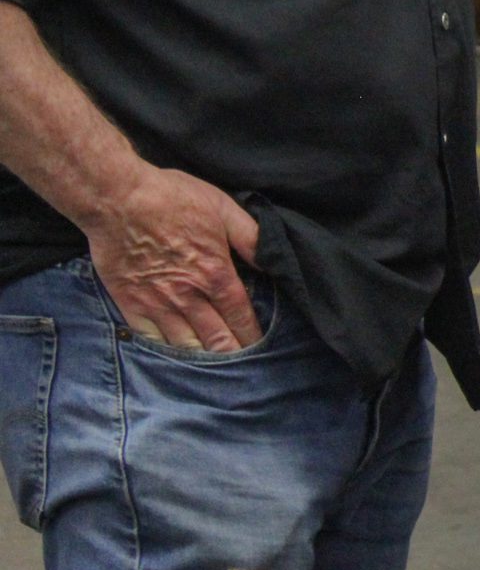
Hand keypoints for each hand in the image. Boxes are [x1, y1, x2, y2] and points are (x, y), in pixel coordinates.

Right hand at [83, 165, 260, 351]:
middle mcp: (188, 295)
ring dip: (201, 358)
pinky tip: (174, 358)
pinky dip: (165, 350)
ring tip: (213, 371)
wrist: (118, 200)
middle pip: (215, 336)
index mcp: (215, 272)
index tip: (259, 347)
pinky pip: (151, 337)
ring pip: (184, 343)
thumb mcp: (223, 208)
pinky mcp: (130, 303)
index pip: (240, 314)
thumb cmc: (173, 198)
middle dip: (230, 353)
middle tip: (242, 369)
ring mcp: (157, 302)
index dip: (251, 334)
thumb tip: (271, 260)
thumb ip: (250, 237)